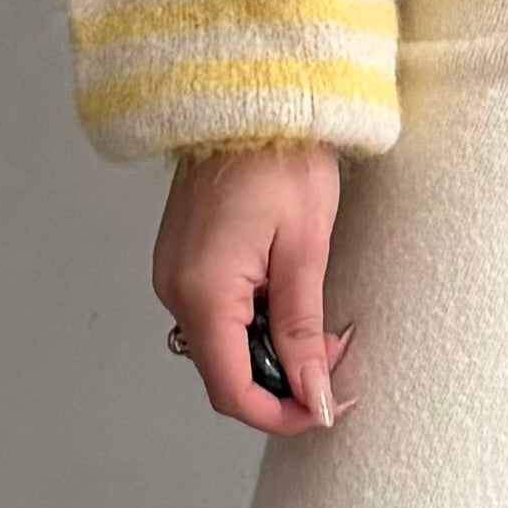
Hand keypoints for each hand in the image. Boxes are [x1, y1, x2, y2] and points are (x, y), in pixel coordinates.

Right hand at [153, 142, 361, 434]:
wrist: (253, 93)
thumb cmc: (283, 157)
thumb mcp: (305, 248)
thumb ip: (302, 330)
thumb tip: (311, 395)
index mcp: (203, 292)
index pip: (232, 391)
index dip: (280, 414)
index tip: (323, 409)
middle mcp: (174, 289)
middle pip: (225, 372)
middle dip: (282, 380)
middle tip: (334, 355)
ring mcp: (173, 273)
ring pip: (221, 345)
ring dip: (270, 351)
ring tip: (318, 324)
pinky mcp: (182, 258)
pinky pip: (215, 314)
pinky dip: (253, 322)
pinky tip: (286, 298)